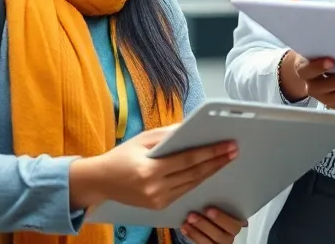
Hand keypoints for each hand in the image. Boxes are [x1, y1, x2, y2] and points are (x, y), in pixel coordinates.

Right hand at [68, 128, 236, 211]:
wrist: (100, 182)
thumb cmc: (121, 156)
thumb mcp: (143, 140)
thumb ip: (169, 135)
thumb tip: (193, 127)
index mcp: (149, 171)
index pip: (188, 160)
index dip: (211, 152)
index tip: (228, 145)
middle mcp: (154, 188)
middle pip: (194, 174)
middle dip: (217, 161)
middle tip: (234, 151)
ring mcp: (157, 200)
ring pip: (192, 184)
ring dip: (211, 171)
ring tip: (226, 159)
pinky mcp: (158, 206)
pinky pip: (184, 191)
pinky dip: (197, 180)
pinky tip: (209, 170)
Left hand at [182, 207, 246, 243]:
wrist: (213, 224)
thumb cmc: (217, 211)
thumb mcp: (222, 205)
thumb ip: (221, 202)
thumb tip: (210, 184)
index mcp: (236, 224)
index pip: (234, 224)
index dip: (222, 218)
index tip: (209, 209)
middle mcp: (229, 236)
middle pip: (220, 235)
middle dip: (205, 224)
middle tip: (192, 215)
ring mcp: (219, 243)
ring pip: (209, 242)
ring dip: (196, 230)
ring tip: (187, 221)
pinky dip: (192, 235)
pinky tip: (185, 227)